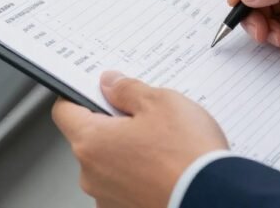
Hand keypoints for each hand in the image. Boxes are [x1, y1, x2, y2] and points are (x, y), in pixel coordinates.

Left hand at [52, 71, 227, 207]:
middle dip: (113, 124)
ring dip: (129, 152)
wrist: (215, 199)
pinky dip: (141, 175)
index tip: (99, 90)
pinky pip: (125, 185)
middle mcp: (92, 175)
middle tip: (145, 116)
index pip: (64, 111)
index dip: (79, 95)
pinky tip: (166, 167)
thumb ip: (127, 89)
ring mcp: (108, 198)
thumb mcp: (161, 102)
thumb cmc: (187, 156)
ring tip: (164, 145)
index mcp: (92, 142)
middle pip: (90, 138)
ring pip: (110, 163)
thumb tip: (111, 83)